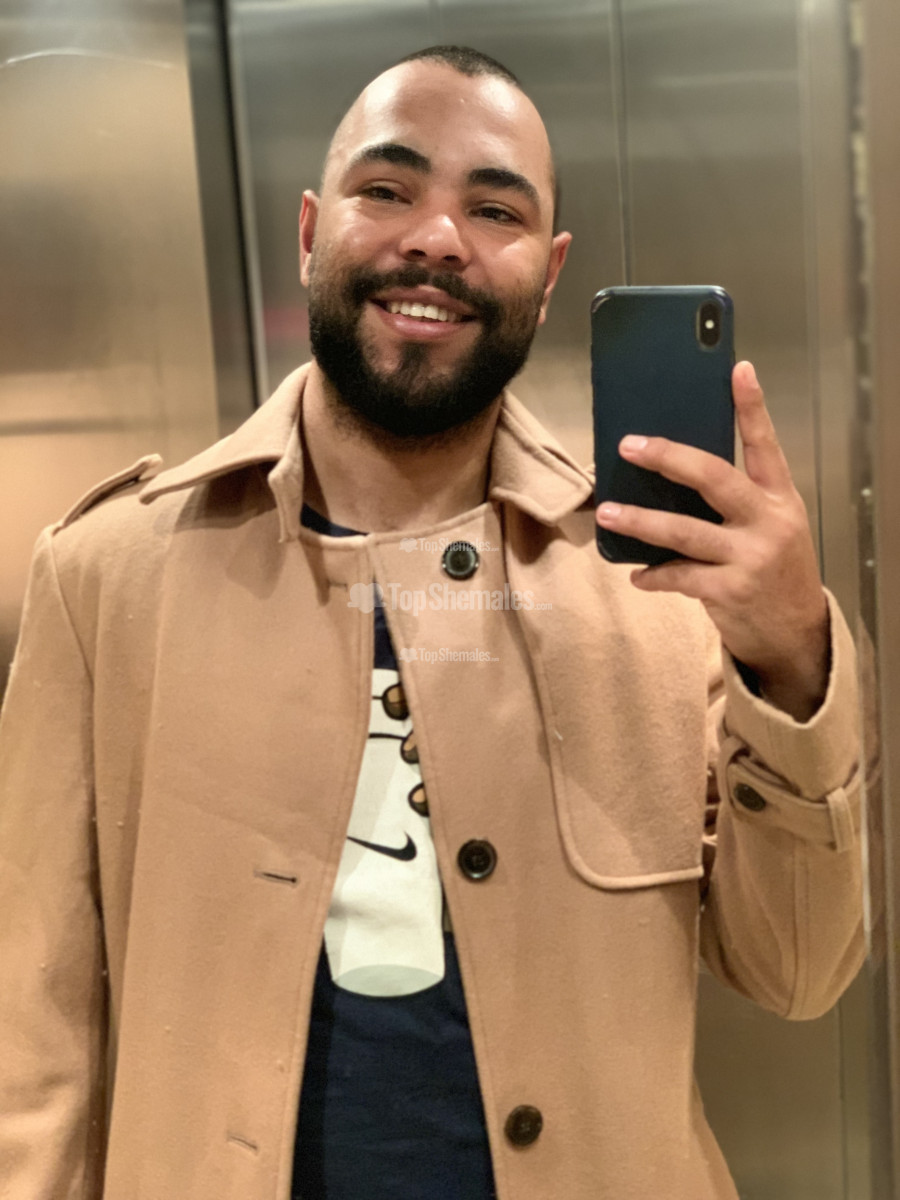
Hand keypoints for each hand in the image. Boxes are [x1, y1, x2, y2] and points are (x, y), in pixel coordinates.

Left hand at [595, 361, 828, 720]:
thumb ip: (737, 500)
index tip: (737, 369)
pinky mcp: (730, 590)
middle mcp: (767, 521)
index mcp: (779, 498)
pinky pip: (679, 576)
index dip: (752, 406)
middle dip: (668, 457)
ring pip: (684, 531)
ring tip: (609, 512)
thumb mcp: (770, 526)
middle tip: (630, 445)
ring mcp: (749, 556)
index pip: (766, 444)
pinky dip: (654, 574)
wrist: (795, 631)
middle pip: (714, 477)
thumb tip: (674, 470)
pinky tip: (637, 574)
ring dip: (641, 521)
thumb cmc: (773, 569)